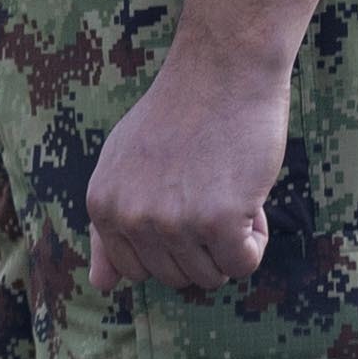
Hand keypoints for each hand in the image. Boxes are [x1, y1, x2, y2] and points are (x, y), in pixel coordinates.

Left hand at [85, 37, 291, 294]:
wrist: (221, 71)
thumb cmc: (180, 116)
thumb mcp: (125, 164)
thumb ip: (112, 225)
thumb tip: (102, 286)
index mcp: (102, 205)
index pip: (137, 270)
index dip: (171, 243)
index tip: (182, 199)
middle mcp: (130, 217)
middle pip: (176, 277)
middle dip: (202, 244)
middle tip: (209, 188)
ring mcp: (171, 222)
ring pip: (212, 275)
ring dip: (231, 240)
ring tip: (226, 187)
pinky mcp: (216, 222)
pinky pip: (243, 264)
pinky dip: (255, 240)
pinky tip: (248, 197)